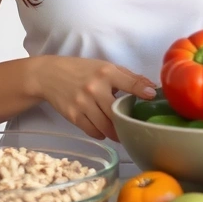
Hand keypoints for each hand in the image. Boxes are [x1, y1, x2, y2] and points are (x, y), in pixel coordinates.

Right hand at [31, 56, 156, 141]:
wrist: (49, 75)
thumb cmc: (82, 70)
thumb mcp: (105, 67)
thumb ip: (128, 77)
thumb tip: (152, 88)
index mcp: (106, 73)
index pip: (129, 83)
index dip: (142, 91)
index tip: (153, 97)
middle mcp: (94, 88)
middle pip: (117, 113)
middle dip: (127, 122)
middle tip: (135, 127)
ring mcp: (82, 103)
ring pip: (106, 126)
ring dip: (115, 131)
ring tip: (120, 131)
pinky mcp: (73, 115)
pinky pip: (93, 131)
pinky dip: (101, 133)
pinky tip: (103, 129)